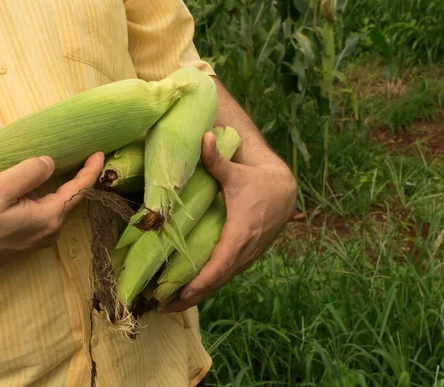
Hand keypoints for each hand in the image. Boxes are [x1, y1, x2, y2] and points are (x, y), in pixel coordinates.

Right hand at [0, 153, 103, 281]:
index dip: (91, 169)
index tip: (101, 152)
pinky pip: (43, 216)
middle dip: (78, 178)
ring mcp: (36, 242)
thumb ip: (29, 173)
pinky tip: (37, 190)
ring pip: (55, 209)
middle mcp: (49, 233)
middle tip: (82, 155)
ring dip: (61, 189)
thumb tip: (51, 163)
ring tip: (62, 168)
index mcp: (48, 218)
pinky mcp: (22, 244)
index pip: (79, 190)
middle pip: (70, 200)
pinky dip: (47, 199)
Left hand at [163, 132, 295, 312]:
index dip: (201, 282)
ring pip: (220, 283)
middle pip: (216, 282)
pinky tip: (188, 294)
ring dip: (196, 297)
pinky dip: (207, 287)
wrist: (283, 191)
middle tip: (160, 307)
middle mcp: (244, 250)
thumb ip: (216, 159)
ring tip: (168, 307)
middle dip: (190, 297)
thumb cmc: (257, 181)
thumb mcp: (237, 172)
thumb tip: (203, 136)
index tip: (181, 294)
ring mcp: (246, 257)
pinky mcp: (244, 257)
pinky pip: (224, 277)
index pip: (220, 264)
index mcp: (240, 233)